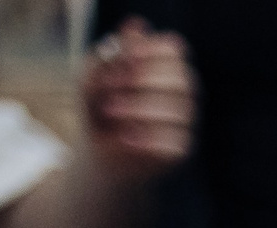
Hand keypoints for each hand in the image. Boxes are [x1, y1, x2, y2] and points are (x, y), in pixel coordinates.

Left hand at [81, 20, 192, 182]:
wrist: (99, 153)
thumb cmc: (97, 108)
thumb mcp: (91, 77)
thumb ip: (110, 54)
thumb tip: (135, 27)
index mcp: (164, 66)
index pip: (173, 49)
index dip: (150, 51)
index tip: (123, 59)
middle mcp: (181, 92)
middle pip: (181, 78)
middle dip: (143, 81)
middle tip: (109, 88)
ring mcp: (185, 121)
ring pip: (179, 111)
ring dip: (139, 108)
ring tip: (109, 111)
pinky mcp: (182, 149)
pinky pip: (175, 141)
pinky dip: (146, 137)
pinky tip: (124, 137)